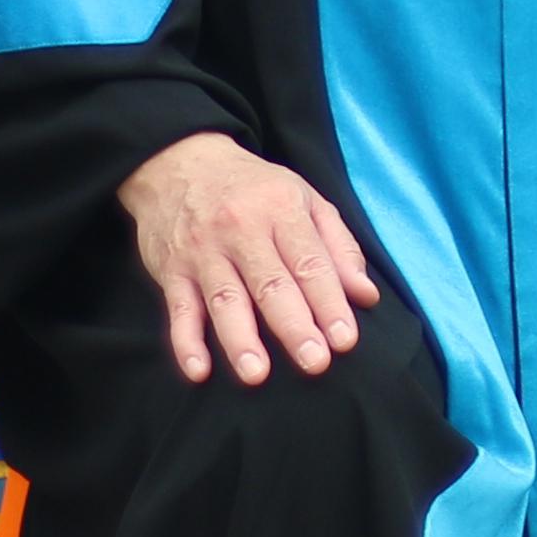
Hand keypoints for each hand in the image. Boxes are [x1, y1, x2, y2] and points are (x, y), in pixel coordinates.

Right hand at [120, 132, 378, 385]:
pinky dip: (185, 342)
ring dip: (239, 339)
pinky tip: (198, 371)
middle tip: (315, 362)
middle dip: (294, 325)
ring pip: (225, 299)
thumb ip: (338, 247)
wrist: (179, 162)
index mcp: (281, 210)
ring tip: (256, 375)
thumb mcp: (304, 198)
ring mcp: (202, 252)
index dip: (329, 302)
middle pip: (270, 284)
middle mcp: (241, 230)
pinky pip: (178, 310)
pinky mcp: (170, 271)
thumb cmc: (253, 188)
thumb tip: (366, 296)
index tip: (345, 340)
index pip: (309, 262)